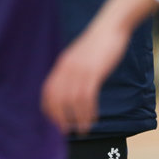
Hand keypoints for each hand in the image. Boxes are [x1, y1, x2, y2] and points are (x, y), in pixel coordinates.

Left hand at [41, 0, 157, 134]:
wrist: (110, 27)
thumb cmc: (98, 43)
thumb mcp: (80, 57)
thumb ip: (73, 69)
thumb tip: (71, 86)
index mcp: (61, 65)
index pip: (48, 90)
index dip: (49, 108)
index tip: (54, 121)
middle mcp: (66, 68)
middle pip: (57, 99)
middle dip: (60, 118)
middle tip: (66, 132)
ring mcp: (79, 70)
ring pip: (73, 101)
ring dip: (77, 119)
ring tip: (82, 131)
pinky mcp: (94, 72)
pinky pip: (88, 97)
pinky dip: (89, 112)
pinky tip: (92, 120)